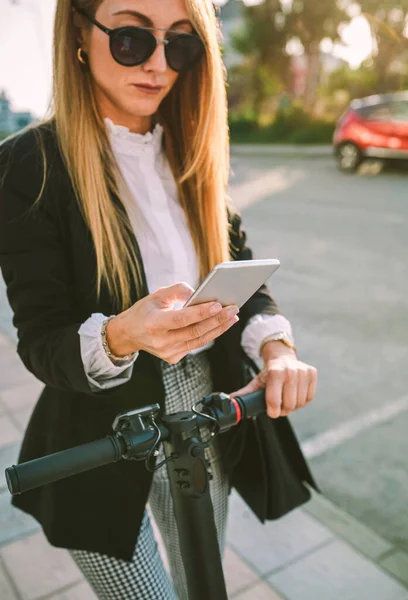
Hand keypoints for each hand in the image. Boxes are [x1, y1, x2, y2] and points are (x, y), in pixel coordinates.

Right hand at [106, 282, 238, 363]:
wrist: (129, 334)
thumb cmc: (145, 311)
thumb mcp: (156, 295)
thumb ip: (178, 291)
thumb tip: (200, 293)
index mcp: (153, 324)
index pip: (181, 319)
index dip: (200, 312)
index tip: (218, 304)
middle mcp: (160, 341)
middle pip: (195, 331)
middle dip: (217, 319)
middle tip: (233, 308)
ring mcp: (167, 353)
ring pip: (199, 340)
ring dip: (218, 328)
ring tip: (232, 316)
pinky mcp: (173, 358)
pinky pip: (196, 345)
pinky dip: (209, 334)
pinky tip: (220, 325)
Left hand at [230, 341, 316, 418]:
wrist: (282, 356)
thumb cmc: (269, 373)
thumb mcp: (256, 381)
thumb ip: (245, 393)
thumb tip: (231, 402)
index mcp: (275, 372)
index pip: (275, 399)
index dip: (273, 410)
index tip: (271, 412)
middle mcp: (291, 370)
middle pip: (289, 404)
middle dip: (283, 410)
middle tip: (278, 407)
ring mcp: (303, 371)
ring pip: (300, 403)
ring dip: (293, 406)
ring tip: (286, 400)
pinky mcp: (312, 373)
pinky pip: (309, 397)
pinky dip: (302, 401)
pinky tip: (295, 396)